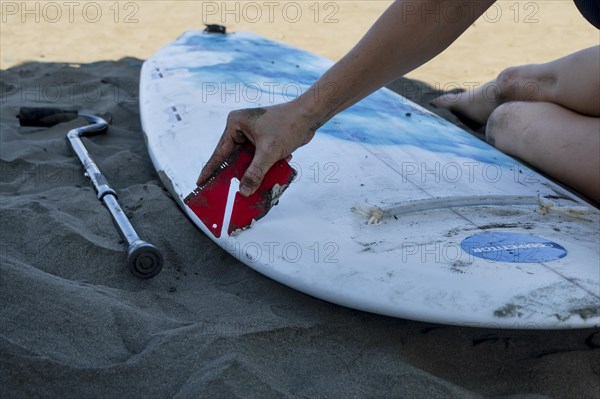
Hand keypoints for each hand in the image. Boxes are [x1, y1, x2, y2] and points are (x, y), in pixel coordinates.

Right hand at [197, 102, 317, 195]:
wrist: (309, 116)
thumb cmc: (288, 126)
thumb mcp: (268, 152)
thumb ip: (255, 173)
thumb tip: (244, 192)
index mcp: (235, 124)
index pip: (220, 152)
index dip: (210, 169)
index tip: (200, 182)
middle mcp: (241, 128)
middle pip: (234, 158)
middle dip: (235, 175)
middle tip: (224, 193)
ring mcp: (253, 135)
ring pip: (247, 161)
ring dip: (252, 173)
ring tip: (249, 190)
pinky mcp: (264, 141)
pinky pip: (259, 159)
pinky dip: (263, 168)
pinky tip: (270, 178)